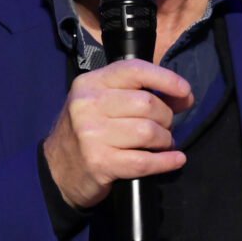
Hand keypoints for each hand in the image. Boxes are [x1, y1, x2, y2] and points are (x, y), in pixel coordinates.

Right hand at [43, 59, 193, 210]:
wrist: (56, 171)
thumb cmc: (87, 133)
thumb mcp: (101, 103)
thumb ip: (136, 93)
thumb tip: (183, 96)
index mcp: (90, 83)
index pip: (134, 70)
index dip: (166, 78)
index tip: (185, 91)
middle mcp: (88, 105)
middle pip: (148, 104)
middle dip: (166, 118)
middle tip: (164, 128)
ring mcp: (92, 135)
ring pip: (149, 132)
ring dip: (165, 141)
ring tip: (162, 144)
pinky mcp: (100, 162)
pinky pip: (145, 161)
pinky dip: (166, 162)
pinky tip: (175, 160)